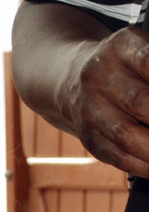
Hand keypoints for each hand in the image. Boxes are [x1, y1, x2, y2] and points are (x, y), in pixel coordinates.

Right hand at [74, 26, 148, 176]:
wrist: (71, 79)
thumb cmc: (126, 65)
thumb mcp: (145, 50)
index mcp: (119, 47)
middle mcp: (97, 76)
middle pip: (140, 102)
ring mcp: (87, 108)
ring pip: (126, 135)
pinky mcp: (86, 134)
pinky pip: (115, 155)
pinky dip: (143, 165)